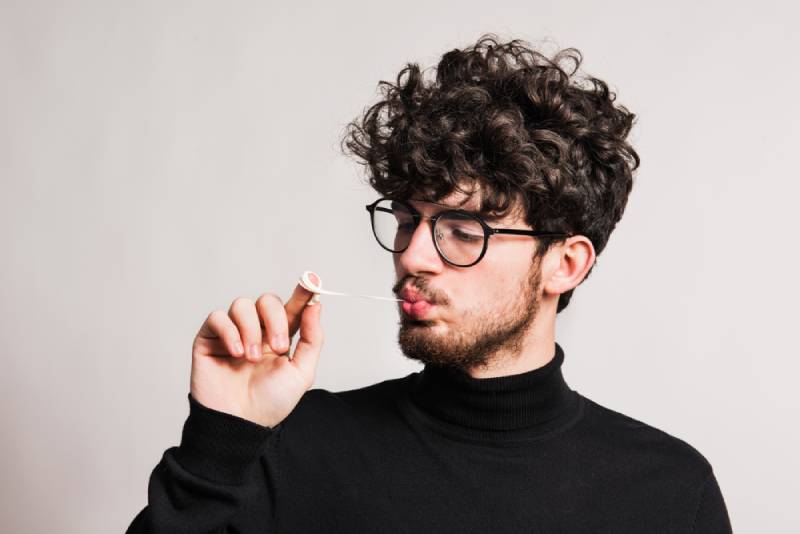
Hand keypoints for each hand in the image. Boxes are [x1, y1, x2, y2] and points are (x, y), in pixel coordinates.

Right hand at [189, 275, 323, 427]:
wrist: (239, 423)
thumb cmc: (270, 402)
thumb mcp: (301, 372)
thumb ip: (312, 338)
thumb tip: (316, 305)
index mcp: (280, 337)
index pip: (291, 307)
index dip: (302, 293)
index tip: (312, 282)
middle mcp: (257, 331)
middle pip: (267, 301)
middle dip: (276, 320)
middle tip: (279, 347)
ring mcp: (232, 333)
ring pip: (242, 304)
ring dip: (251, 330)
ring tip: (250, 358)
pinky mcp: (209, 339)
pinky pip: (218, 317)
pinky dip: (229, 332)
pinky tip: (235, 354)